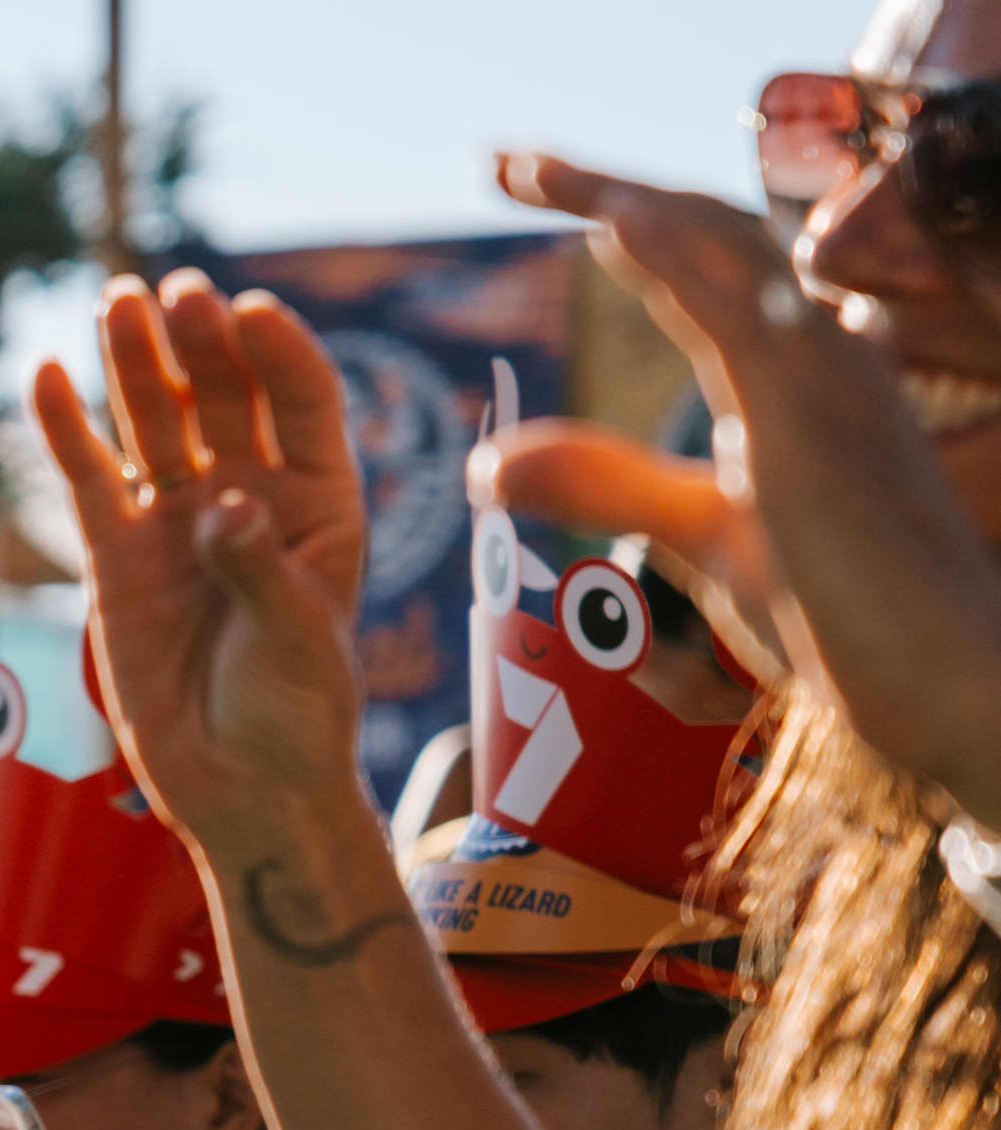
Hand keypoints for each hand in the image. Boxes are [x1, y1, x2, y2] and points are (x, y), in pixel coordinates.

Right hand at [31, 273, 375, 857]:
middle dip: (198, 344)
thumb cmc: (295, 714)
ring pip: (152, 425)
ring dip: (134, 364)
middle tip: (172, 296)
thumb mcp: (296, 639)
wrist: (239, 789)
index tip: (249, 313)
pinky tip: (49, 377)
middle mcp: (248, 496)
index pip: (301, 404)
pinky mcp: (117, 560)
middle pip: (220, 399)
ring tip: (116, 300)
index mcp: (319, 503)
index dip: (277, 355)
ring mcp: (178, 523)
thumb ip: (257, 565)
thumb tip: (221, 505)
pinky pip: (90, 483)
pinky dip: (68, 432)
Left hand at [492, 152, 1000, 822]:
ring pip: (720, 250)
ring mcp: (824, 376)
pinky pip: (741, 318)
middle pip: (700, 232)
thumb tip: (492, 460)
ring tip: (530, 165)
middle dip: (596, 184)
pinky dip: (676, 260)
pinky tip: (615, 221)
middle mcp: (817, 349)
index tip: (529, 181)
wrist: (936, 672)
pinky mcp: (817, 422)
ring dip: (621, 197)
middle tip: (500, 159)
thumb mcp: (696, 533)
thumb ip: (602, 483)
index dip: (616, 209)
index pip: (698, 260)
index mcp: (793, 366)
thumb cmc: (839, 609)